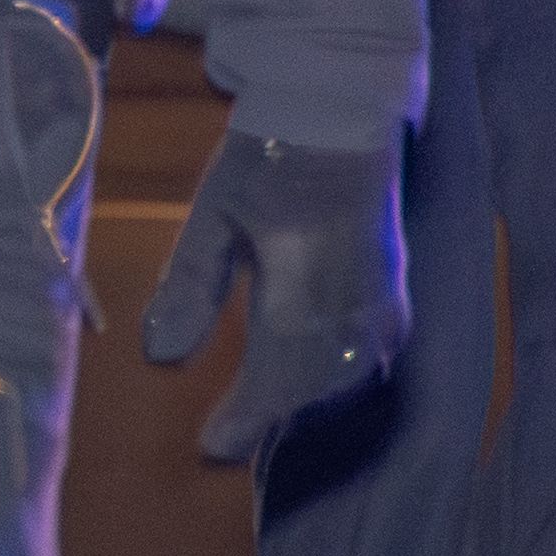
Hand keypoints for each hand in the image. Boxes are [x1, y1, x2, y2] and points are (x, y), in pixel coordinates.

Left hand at [134, 126, 403, 461]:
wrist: (343, 110)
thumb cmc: (269, 157)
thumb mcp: (213, 215)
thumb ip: (190, 288)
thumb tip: (159, 359)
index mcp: (304, 287)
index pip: (274, 380)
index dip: (242, 420)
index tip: (209, 446)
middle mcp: (353, 305)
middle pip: (312, 389)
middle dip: (268, 417)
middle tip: (225, 437)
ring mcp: (383, 300)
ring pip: (346, 379)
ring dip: (303, 401)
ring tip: (259, 415)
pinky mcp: (396, 292)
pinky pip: (371, 357)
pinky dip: (336, 379)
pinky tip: (309, 384)